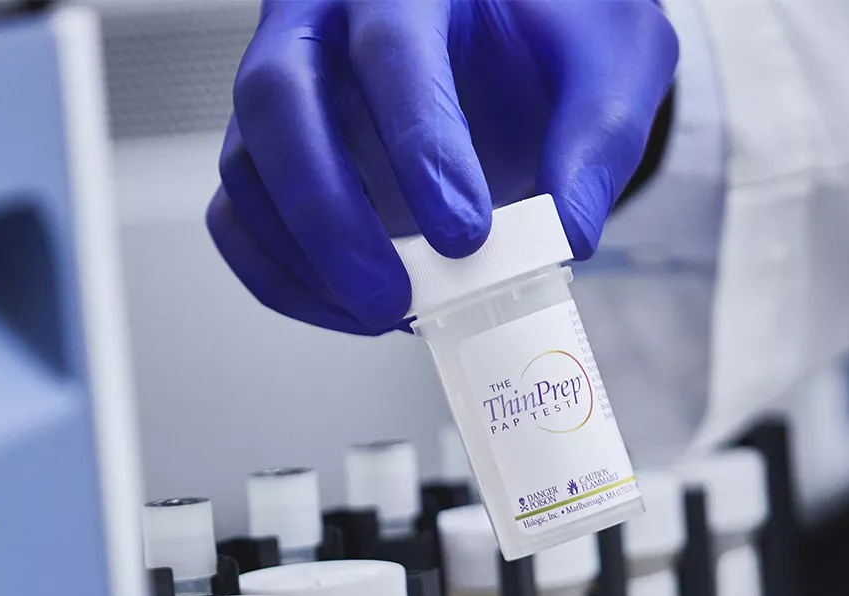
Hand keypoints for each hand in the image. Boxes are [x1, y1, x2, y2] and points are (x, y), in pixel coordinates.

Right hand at [207, 0, 677, 334]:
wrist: (520, 34)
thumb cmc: (555, 32)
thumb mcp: (611, 60)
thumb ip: (597, 135)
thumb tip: (568, 232)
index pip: (389, 48)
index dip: (420, 147)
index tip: (466, 235)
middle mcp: (321, 14)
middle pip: (278, 100)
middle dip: (329, 215)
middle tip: (393, 298)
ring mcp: (280, 80)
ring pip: (246, 166)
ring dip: (305, 259)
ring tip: (386, 313)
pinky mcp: (265, 148)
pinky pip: (237, 217)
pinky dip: (284, 279)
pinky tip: (352, 311)